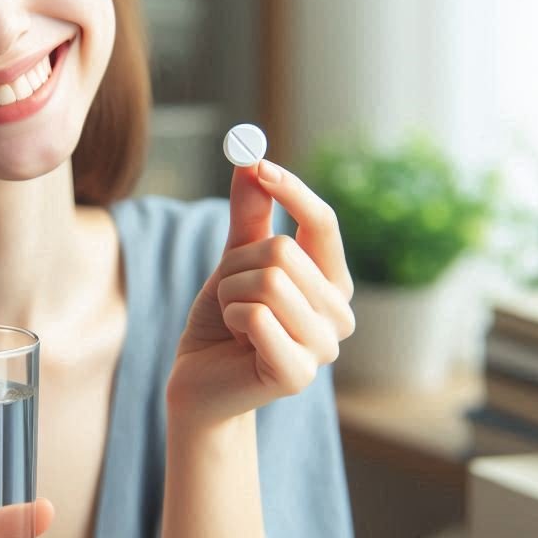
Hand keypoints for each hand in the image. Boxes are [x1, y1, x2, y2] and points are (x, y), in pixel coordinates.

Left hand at [169, 159, 354, 424]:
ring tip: (234, 320)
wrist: (198, 379)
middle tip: (230, 296)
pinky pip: (257, 316)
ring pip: (269, 282)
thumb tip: (252, 159)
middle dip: (237, 267)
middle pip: (284, 252)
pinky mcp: (298, 374)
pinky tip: (236, 342)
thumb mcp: (235, 261)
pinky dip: (230, 318)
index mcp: (332, 284)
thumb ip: (250, 215)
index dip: (292, 191)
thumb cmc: (221, 322)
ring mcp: (323, 348)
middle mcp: (339, 315)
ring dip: (231, 294)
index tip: (258, 165)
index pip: (324, 223)